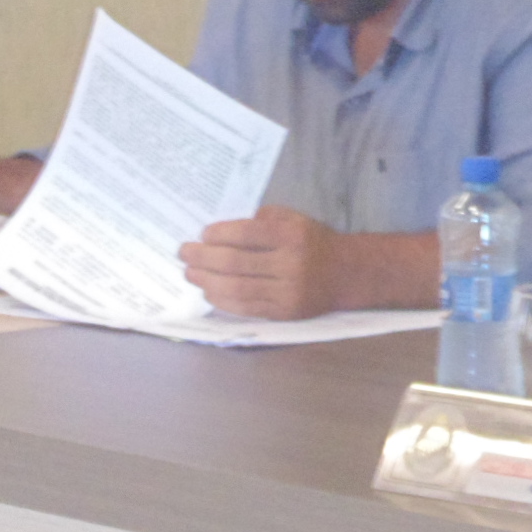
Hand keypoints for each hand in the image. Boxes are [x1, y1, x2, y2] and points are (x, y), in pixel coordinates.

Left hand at [182, 207, 346, 318]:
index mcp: (293, 236)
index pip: (247, 233)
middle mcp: (291, 264)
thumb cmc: (314, 242)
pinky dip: (222, 299)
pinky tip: (209, 291)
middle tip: (184, 252)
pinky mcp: (284, 312)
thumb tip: (224, 231)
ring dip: (206, 280)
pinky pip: (245, 307)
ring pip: (236, 287)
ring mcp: (287, 291)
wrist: (347, 274)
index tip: (203, 234)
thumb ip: (264, 220)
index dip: (220, 234)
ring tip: (190, 273)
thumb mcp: (296, 220)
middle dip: (203, 257)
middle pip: (235, 262)